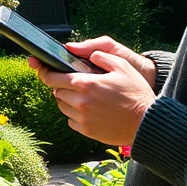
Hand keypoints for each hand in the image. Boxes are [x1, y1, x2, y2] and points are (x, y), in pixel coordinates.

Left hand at [29, 45, 155, 145]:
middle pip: (56, 91)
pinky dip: (75, 113)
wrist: (146, 124)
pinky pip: (71, 120)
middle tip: (75, 82)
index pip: (53, 78)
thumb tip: (88, 54)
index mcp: (86, 84)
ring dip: (67, 99)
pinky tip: (89, 109)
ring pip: (62, 106)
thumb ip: (102, 56)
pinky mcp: (86, 131)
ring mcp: (82, 118)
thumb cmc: (136, 94)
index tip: (41, 68)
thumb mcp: (123, 67)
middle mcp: (80, 102)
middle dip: (61, 84)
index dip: (44, 72)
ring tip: (84, 95)